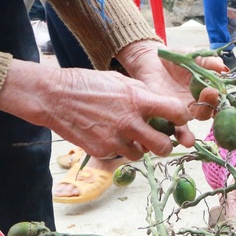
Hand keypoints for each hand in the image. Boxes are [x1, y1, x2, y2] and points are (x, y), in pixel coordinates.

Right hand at [0, 59, 191, 160]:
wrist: (54, 97)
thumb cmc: (87, 83)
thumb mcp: (120, 80)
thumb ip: (141, 94)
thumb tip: (157, 106)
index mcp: (138, 100)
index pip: (175, 113)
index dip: (181, 117)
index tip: (179, 119)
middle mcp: (130, 122)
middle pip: (164, 146)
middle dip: (165, 144)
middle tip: (160, 139)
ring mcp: (115, 140)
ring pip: (140, 154)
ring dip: (139, 147)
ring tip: (127, 135)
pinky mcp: (101, 151)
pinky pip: (118, 155)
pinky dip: (117, 148)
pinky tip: (107, 135)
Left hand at [117, 40, 225, 142]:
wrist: (152, 57)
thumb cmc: (176, 58)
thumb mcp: (193, 57)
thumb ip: (208, 62)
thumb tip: (223, 67)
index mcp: (202, 94)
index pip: (216, 102)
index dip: (221, 101)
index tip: (221, 91)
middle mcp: (191, 106)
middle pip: (203, 115)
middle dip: (208, 108)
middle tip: (210, 93)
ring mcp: (175, 112)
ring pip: (183, 127)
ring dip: (186, 135)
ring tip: (188, 140)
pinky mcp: (159, 113)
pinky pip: (162, 126)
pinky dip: (162, 132)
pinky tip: (163, 133)